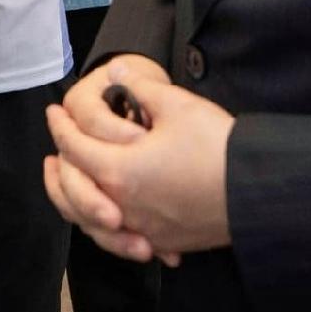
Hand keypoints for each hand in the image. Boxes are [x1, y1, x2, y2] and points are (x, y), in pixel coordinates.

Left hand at [43, 55, 234, 264]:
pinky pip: (121, 237)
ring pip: (91, 223)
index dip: (59, 126)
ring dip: (74, 202)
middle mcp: (123, 205)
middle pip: (72, 192)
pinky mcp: (164, 241)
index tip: (52, 111)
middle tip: (52, 152)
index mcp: (118, 171)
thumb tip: (117, 71)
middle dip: (57, 171)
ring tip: (71, 186)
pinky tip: (110, 215)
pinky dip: (105, 226)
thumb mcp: (178, 105)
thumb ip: (140, 86)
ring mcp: (143, 228)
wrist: (258, 192)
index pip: (74, 148)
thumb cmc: (217, 147)